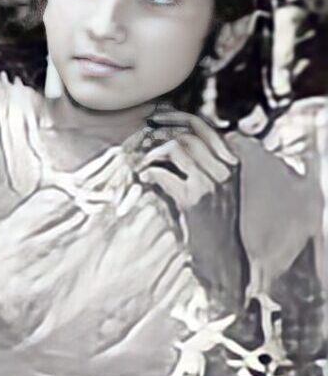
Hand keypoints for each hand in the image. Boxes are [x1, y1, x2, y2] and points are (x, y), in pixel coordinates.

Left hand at [140, 108, 246, 302]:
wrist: (225, 257)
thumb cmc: (215, 225)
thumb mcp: (214, 190)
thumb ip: (200, 167)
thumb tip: (169, 145)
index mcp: (232, 165)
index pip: (207, 128)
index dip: (179, 118)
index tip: (158, 117)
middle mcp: (226, 171)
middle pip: (188, 136)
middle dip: (159, 133)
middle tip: (142, 137)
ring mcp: (211, 184)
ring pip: (176, 149)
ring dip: (153, 153)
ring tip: (144, 164)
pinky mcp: (193, 200)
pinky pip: (164, 174)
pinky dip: (149, 172)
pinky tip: (143, 178)